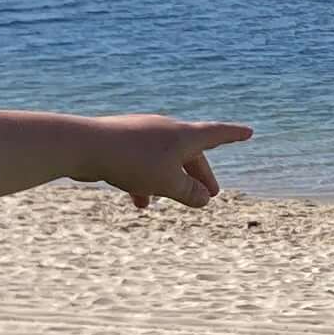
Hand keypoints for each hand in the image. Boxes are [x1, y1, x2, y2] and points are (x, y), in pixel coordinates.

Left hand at [71, 114, 251, 212]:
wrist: (84, 145)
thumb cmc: (132, 162)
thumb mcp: (168, 184)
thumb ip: (189, 193)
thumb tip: (203, 199)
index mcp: (183, 135)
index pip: (216, 134)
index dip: (234, 135)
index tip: (249, 132)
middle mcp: (166, 130)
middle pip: (190, 153)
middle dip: (199, 176)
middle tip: (210, 194)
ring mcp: (143, 135)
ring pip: (164, 160)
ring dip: (169, 182)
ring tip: (163, 204)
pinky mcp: (122, 143)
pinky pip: (142, 163)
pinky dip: (146, 180)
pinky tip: (138, 201)